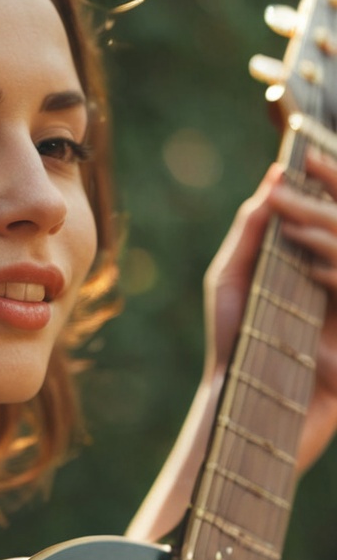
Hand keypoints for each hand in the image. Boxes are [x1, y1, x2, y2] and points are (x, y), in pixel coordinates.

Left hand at [203, 150, 336, 469]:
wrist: (239, 401)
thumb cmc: (234, 340)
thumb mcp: (233, 280)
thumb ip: (250, 232)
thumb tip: (272, 180)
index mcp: (317, 266)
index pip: (333, 218)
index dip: (330, 183)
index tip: (308, 157)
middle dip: (324, 206)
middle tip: (299, 185)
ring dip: (329, 237)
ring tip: (294, 230)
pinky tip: (315, 275)